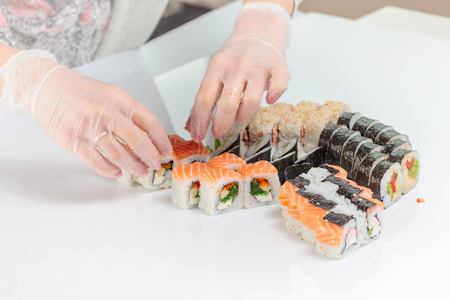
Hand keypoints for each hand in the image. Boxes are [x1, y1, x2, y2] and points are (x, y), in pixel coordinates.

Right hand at [0, 50, 171, 177]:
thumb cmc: (81, 93)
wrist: (47, 88)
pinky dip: (109, 170)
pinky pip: (97, 162)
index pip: (150, 123)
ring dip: (133, 166)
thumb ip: (129, 114)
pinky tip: (117, 172)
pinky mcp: (74, 140)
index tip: (166, 151)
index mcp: (121, 100)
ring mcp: (90, 127)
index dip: (161, 140)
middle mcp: (107, 113)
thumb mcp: (111, 95)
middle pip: (138, 142)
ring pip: (119, 155)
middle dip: (151, 157)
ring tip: (140, 171)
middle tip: (156, 165)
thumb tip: (148, 138)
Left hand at [186, 2, 291, 141]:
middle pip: (227, 104)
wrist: (259, 29)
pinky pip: (279, 84)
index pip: (204, 99)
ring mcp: (257, 68)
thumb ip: (205, 97)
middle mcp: (236, 68)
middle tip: (218, 132)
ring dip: (243, 117)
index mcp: (217, 68)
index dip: (199, 121)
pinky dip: (276, 94)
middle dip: (220, 124)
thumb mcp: (215, 70)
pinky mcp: (278, 68)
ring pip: (251, 102)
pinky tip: (270, 100)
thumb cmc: (236, 55)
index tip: (198, 136)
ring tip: (239, 118)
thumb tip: (190, 124)